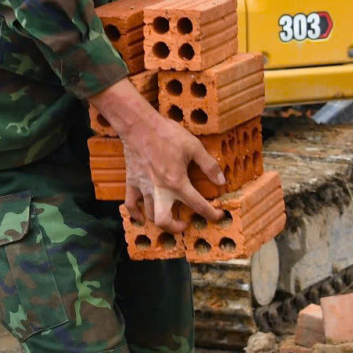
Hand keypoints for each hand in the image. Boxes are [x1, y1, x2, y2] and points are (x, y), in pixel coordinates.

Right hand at [91, 79, 221, 233]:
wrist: (139, 125)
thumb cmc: (167, 134)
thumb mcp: (194, 146)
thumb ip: (209, 165)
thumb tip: (221, 181)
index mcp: (177, 183)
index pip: (198, 205)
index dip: (212, 214)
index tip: (219, 215)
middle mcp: (160, 190)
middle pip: (164, 222)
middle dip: (176, 227)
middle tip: (185, 223)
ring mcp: (144, 188)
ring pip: (149, 215)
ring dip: (160, 220)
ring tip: (170, 216)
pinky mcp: (132, 182)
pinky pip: (130, 204)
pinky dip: (135, 214)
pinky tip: (141, 217)